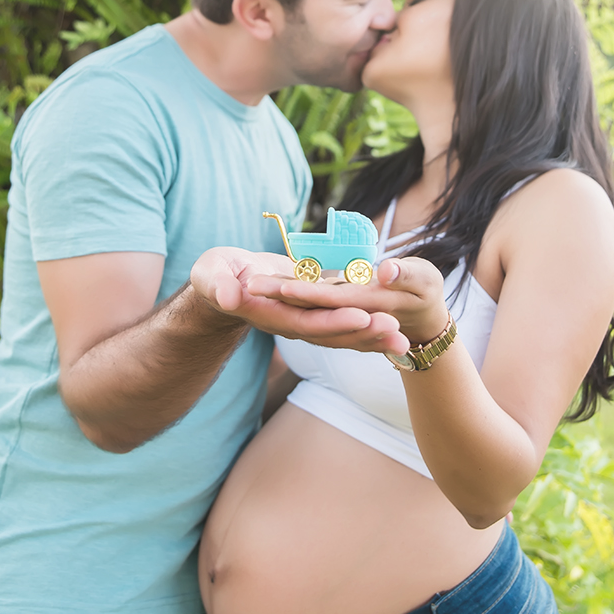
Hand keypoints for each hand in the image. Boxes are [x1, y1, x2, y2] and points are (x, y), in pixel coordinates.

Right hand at [189, 247, 409, 353]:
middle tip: (396, 330)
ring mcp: (304, 320)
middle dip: (364, 333)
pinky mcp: (315, 312)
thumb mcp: (210, 275)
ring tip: (403, 338)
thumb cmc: (214, 275)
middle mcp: (291, 324)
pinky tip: (393, 330)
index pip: (305, 322)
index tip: (362, 317)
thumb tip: (230, 296)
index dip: (333, 322)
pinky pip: (344, 321)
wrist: (225, 284)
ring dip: (371, 336)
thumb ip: (218, 285)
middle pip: (331, 333)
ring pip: (342, 332)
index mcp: (269, 315)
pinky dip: (367, 326)